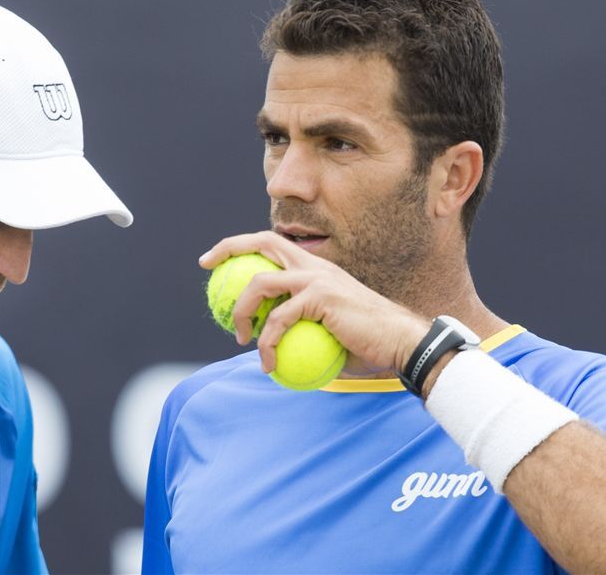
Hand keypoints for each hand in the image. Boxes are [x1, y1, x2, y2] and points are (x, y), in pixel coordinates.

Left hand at [199, 231, 430, 375]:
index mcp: (316, 268)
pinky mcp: (320, 297)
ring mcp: (317, 279)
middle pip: (262, 242)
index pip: (272, 243)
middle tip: (207, 268)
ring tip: (241, 338)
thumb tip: (272, 346)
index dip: (240, 245)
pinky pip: (279, 319)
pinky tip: (268, 363)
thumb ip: (302, 327)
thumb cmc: (367, 343)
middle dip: (228, 248)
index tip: (215, 261)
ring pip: (261, 283)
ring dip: (242, 311)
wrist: (398, 342)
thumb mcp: (328, 329)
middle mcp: (314, 265)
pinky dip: (267, 343)